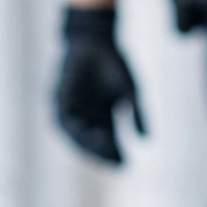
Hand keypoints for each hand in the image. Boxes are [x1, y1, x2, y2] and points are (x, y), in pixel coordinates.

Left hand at [53, 6, 145, 164]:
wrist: (94, 40)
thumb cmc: (114, 63)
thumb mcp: (131, 91)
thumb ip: (138, 115)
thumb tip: (147, 140)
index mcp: (102, 117)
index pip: (107, 143)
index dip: (115, 155)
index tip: (125, 165)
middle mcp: (85, 117)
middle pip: (92, 144)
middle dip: (103, 154)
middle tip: (115, 162)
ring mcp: (71, 109)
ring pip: (76, 136)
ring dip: (88, 145)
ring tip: (103, 147)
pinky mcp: (59, 98)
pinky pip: (63, 120)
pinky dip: (74, 129)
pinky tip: (88, 134)